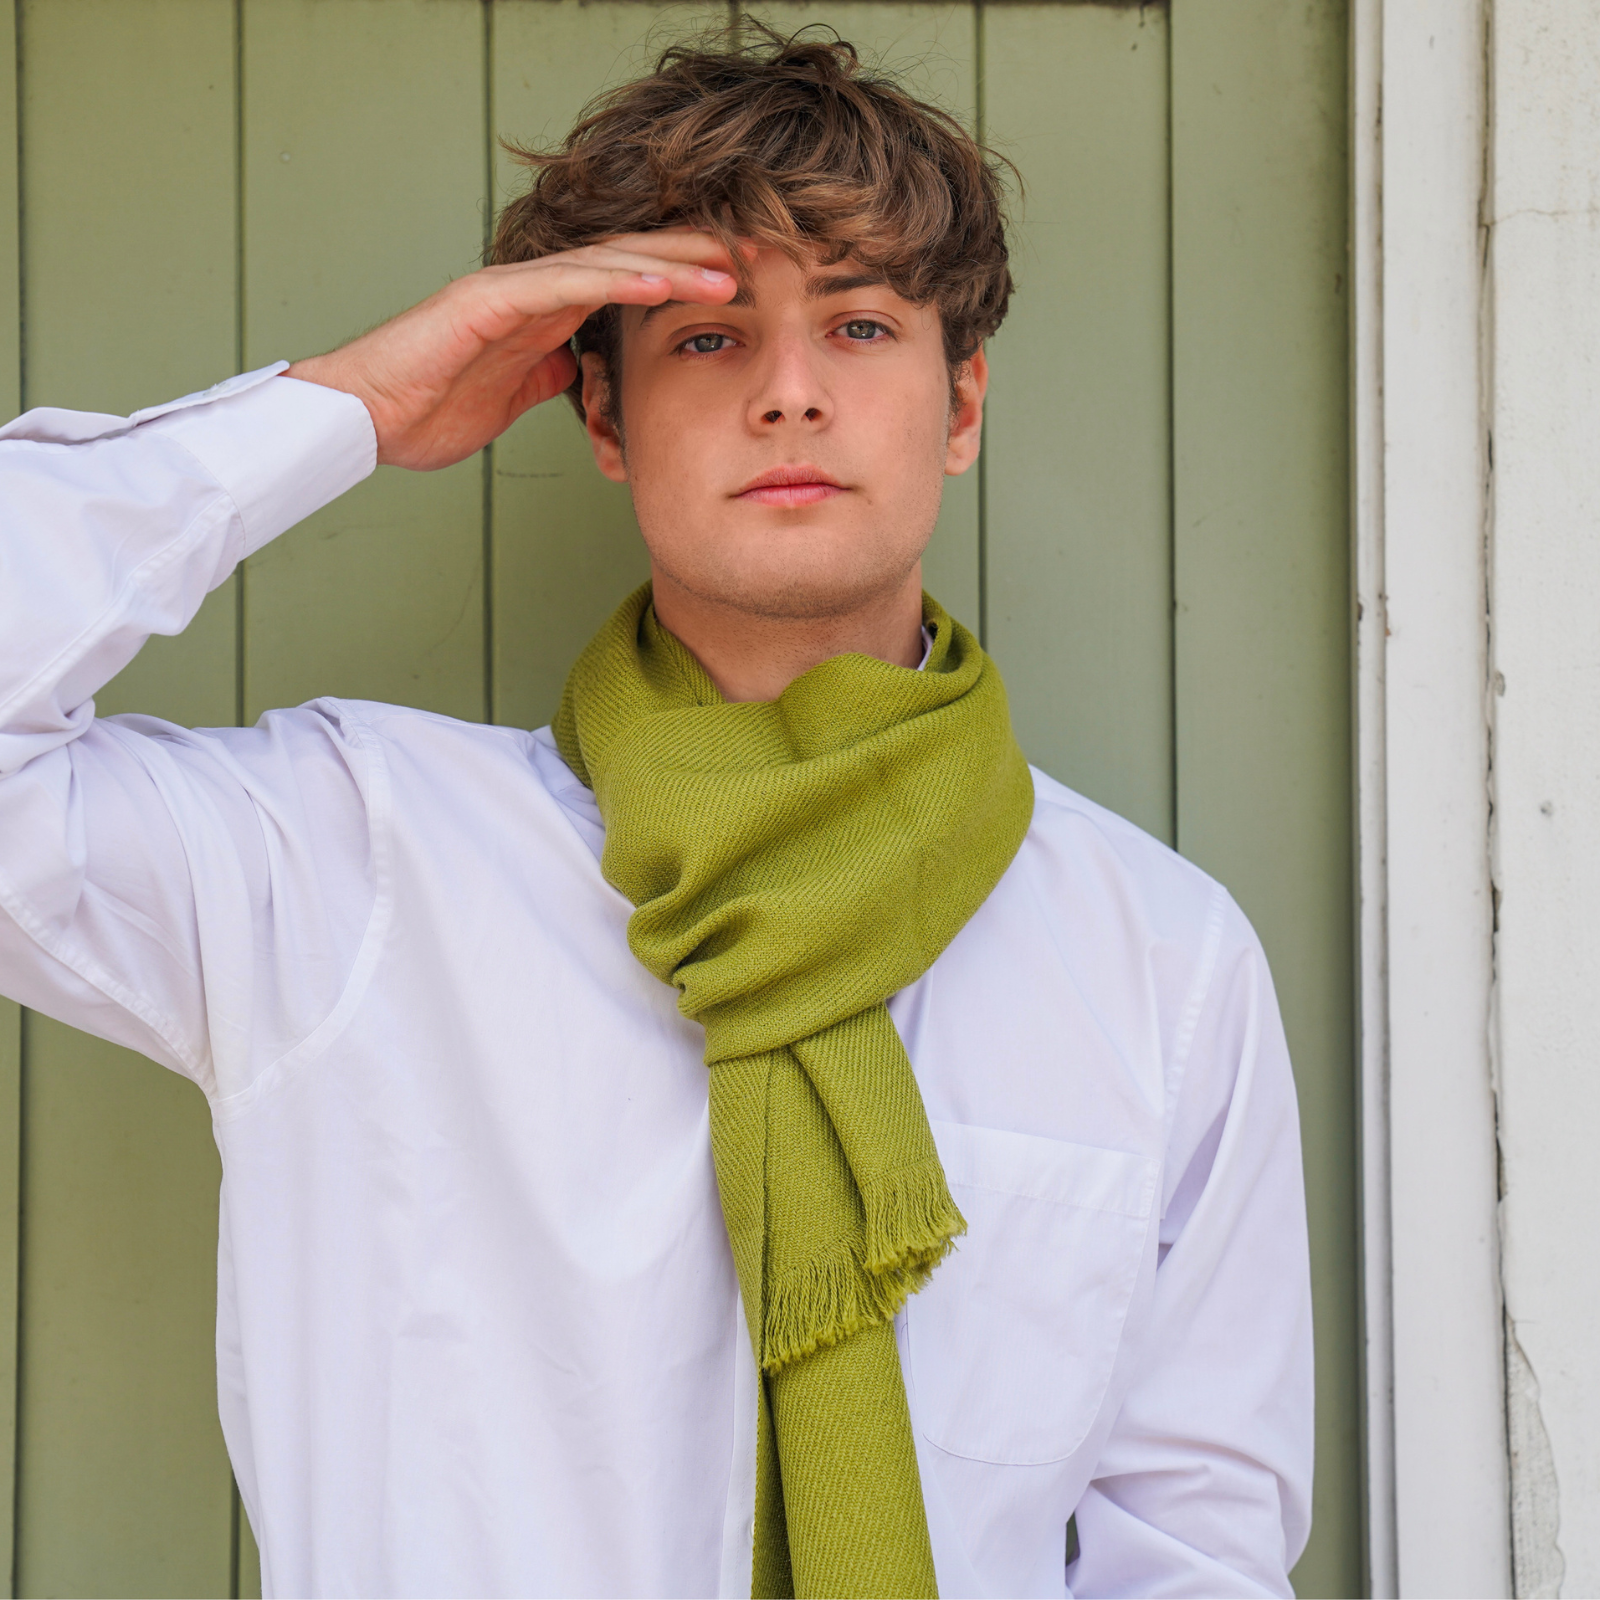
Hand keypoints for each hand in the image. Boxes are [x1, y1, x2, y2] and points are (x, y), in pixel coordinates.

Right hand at [285, 230, 737, 469]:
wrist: (367, 419)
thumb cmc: (426, 407)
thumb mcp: (512, 398)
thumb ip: (548, 375)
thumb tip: (580, 372)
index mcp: (545, 314)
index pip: (628, 285)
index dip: (684, 281)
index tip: (741, 287)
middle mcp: (535, 291)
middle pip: (629, 261)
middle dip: (695, 257)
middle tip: (758, 257)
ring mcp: (512, 290)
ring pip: (606, 263)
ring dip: (671, 264)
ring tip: (727, 269)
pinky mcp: (488, 300)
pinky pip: (564, 285)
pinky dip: (616, 279)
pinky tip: (662, 280)